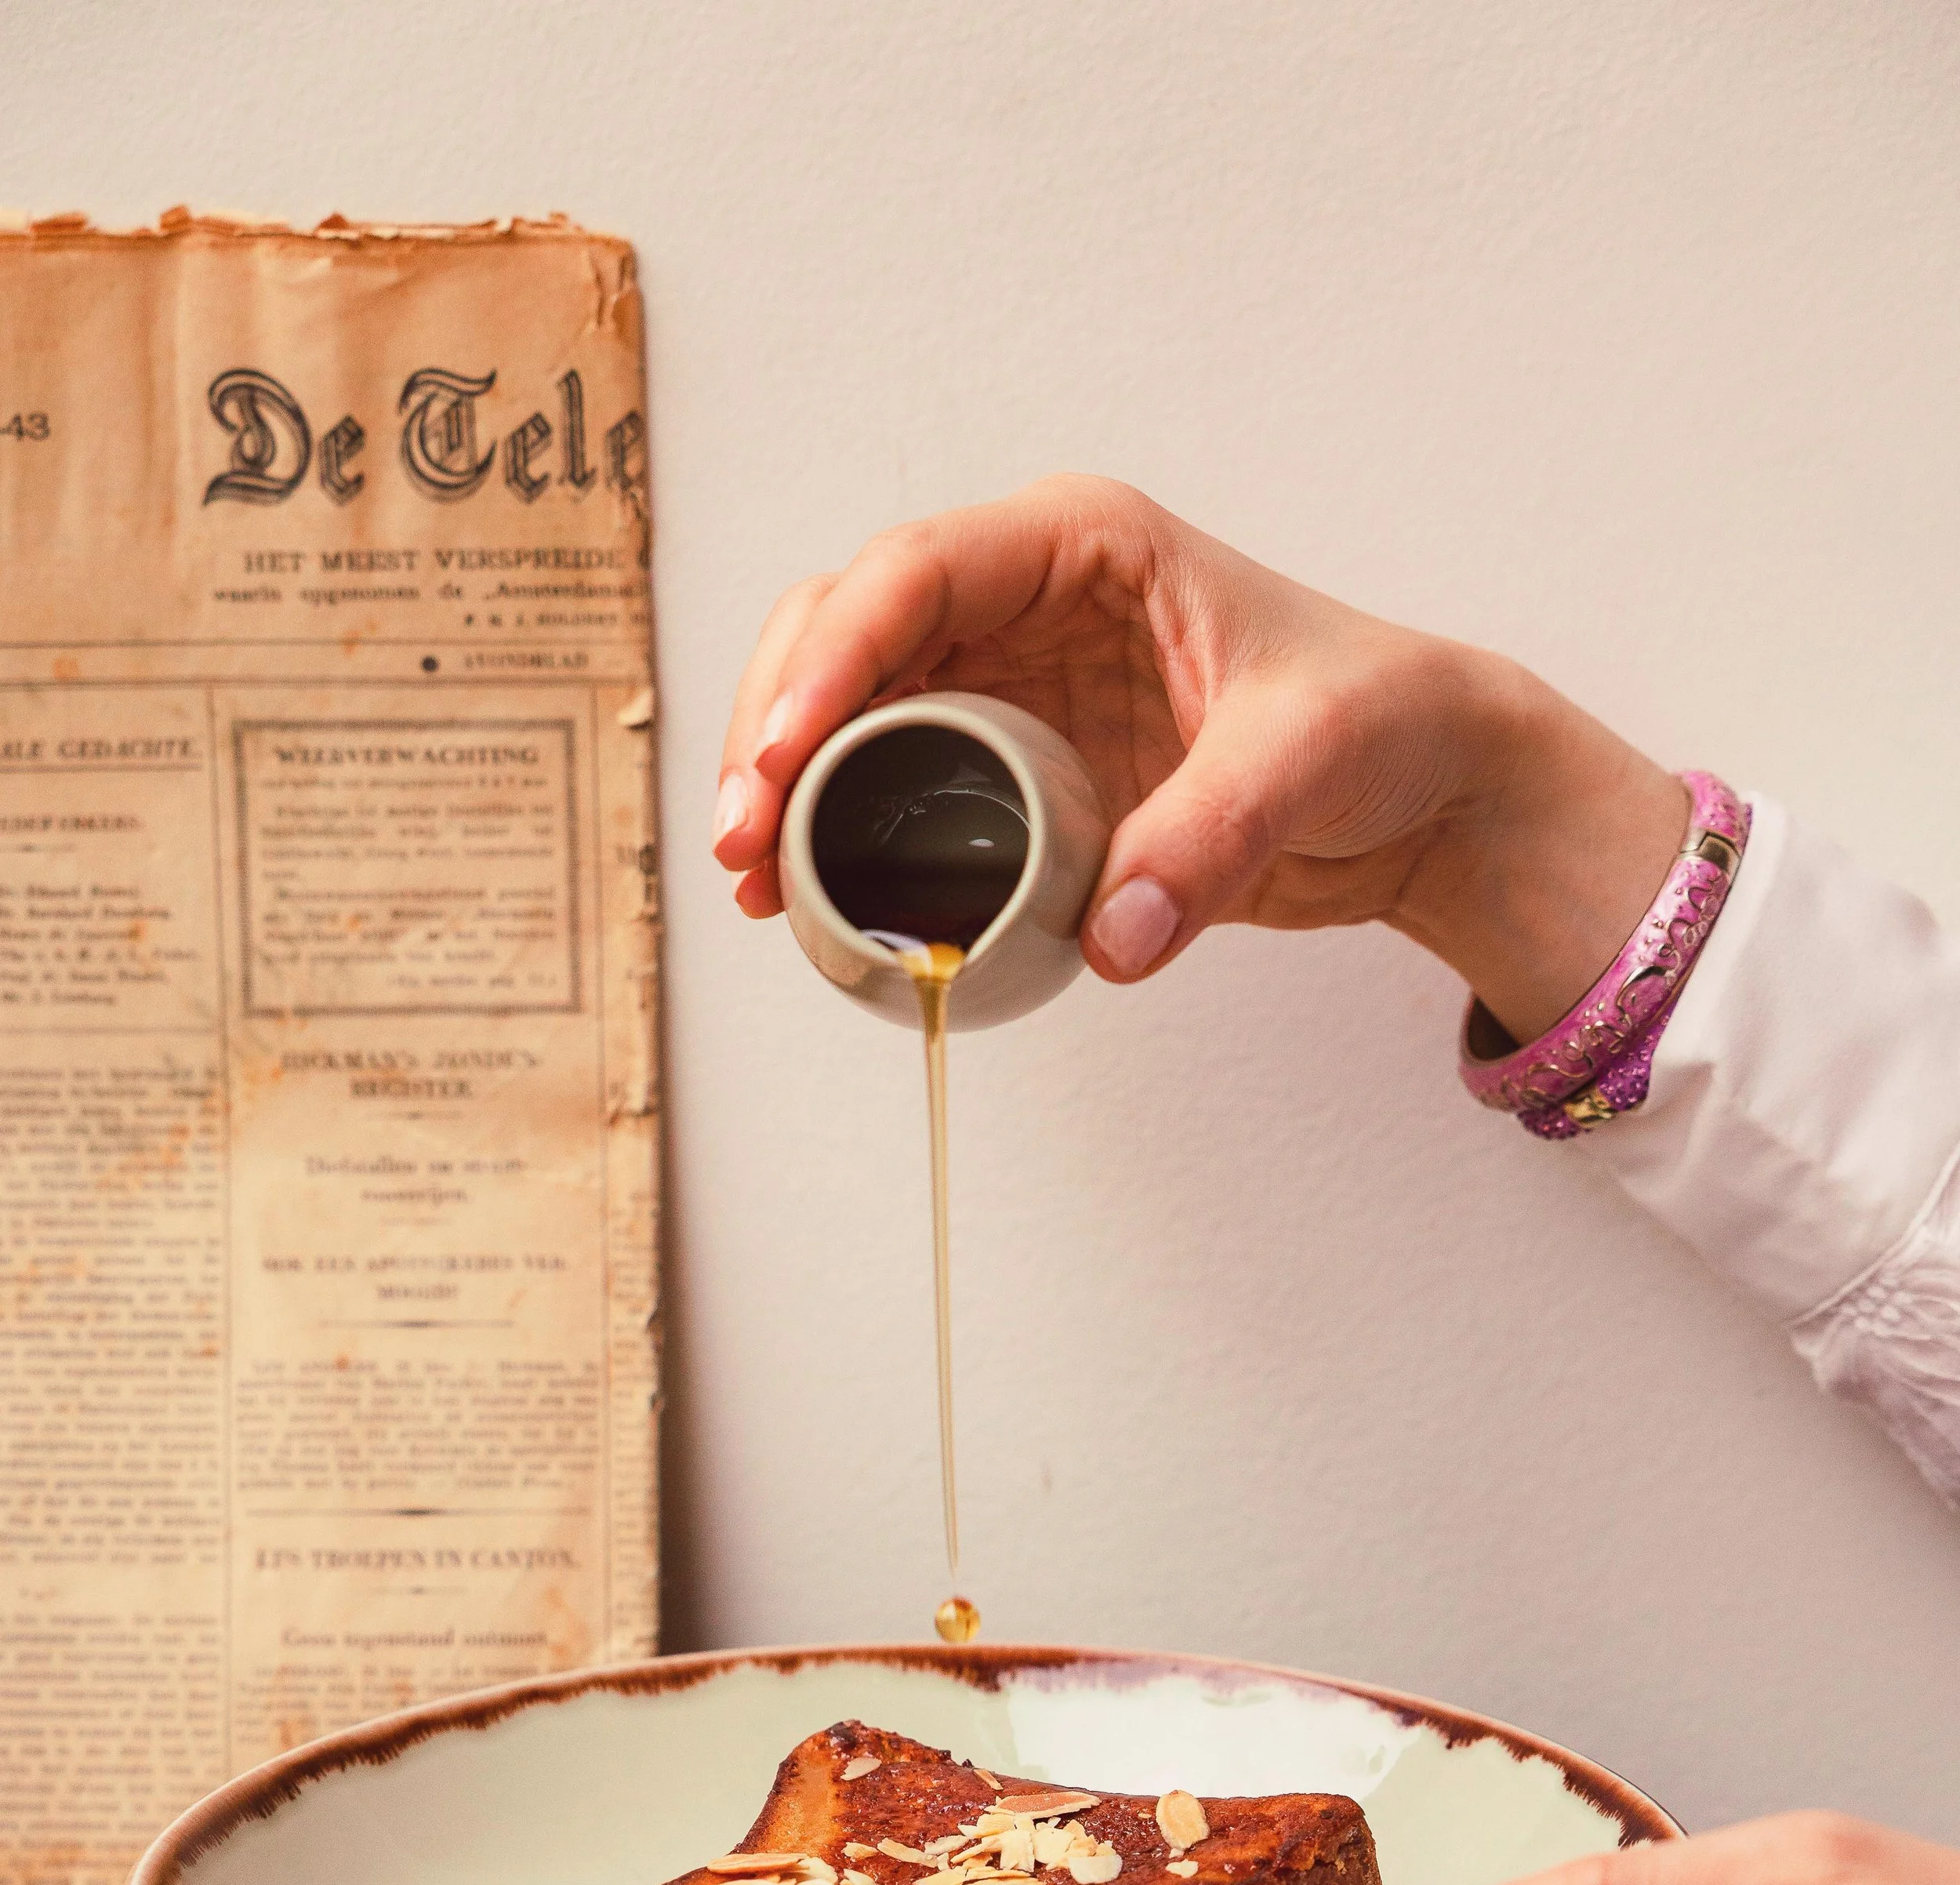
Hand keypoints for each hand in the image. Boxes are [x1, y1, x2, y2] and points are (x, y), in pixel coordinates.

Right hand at [713, 472, 1686, 1041]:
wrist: (1417, 784)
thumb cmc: (1376, 724)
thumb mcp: (1304, 764)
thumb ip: (1209, 843)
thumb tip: (1108, 938)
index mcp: (1079, 544)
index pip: (912, 574)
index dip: (828, 661)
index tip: (783, 758)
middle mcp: (1020, 596)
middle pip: (842, 631)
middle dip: (774, 729)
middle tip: (745, 843)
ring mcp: (1001, 677)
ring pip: (842, 704)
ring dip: (781, 786)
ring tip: (752, 886)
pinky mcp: (1004, 760)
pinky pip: (886, 780)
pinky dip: (833, 831)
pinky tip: (799, 897)